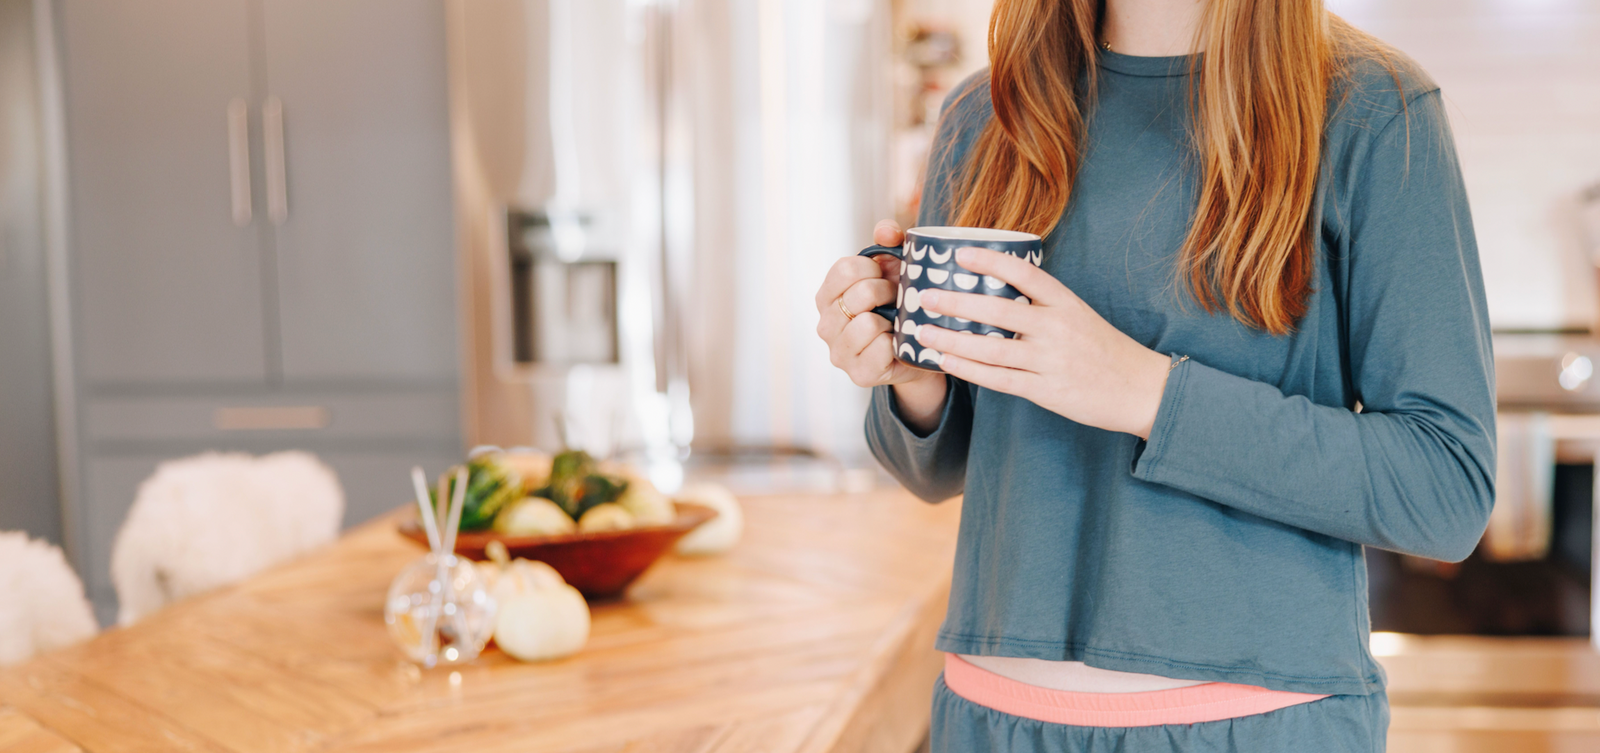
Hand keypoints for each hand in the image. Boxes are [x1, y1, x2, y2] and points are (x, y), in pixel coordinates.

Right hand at [816, 220, 947, 430]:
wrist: (917, 351)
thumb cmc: (900, 305)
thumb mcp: (894, 270)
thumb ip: (889, 243)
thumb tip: (886, 231)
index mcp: (827, 296)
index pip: (844, 269)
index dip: (873, 267)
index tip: (886, 274)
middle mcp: (825, 325)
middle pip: (859, 294)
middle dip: (888, 291)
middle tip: (899, 297)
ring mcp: (839, 352)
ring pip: (867, 323)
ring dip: (892, 318)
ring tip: (898, 320)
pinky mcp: (858, 374)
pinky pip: (879, 349)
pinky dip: (894, 343)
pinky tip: (897, 343)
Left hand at [913, 247, 1172, 438]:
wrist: (1142, 389)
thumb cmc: (1103, 349)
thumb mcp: (1079, 315)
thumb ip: (1042, 304)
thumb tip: (995, 289)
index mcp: (1065, 302)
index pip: (1023, 273)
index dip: (989, 261)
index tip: (959, 253)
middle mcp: (1056, 328)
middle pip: (998, 311)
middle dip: (957, 303)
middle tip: (925, 295)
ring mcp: (1050, 360)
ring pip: (991, 349)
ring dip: (952, 339)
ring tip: (923, 330)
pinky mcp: (1045, 390)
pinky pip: (998, 379)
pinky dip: (968, 370)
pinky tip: (946, 360)